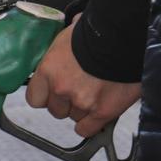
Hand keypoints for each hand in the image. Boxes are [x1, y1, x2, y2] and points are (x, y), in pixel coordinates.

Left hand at [25, 19, 141, 138]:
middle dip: (66, 103)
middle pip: (56, 110)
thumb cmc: (99, 31)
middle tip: (80, 90)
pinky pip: (87, 129)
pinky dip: (91, 124)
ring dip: (83, 109)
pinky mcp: (102, 111)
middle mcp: (62, 89)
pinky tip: (97, 112)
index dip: (46, 96)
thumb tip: (65, 43)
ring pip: (74, 117)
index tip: (53, 92)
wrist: (125, 37)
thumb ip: (62, 50)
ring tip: (96, 93)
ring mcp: (82, 102)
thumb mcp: (69, 35)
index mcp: (49, 69)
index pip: (35, 98)